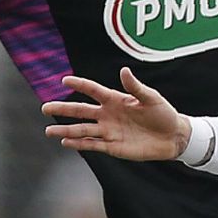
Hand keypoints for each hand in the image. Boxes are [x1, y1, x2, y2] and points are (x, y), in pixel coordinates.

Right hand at [42, 67, 189, 160]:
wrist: (172, 137)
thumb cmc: (163, 114)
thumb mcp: (151, 98)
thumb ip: (136, 87)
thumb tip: (124, 71)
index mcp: (116, 99)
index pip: (93, 90)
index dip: (80, 84)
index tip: (64, 80)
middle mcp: (108, 114)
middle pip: (81, 110)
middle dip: (63, 109)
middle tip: (45, 107)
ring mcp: (109, 131)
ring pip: (82, 130)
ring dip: (66, 130)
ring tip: (48, 131)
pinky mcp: (113, 146)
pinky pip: (92, 144)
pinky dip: (79, 144)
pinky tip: (65, 141)